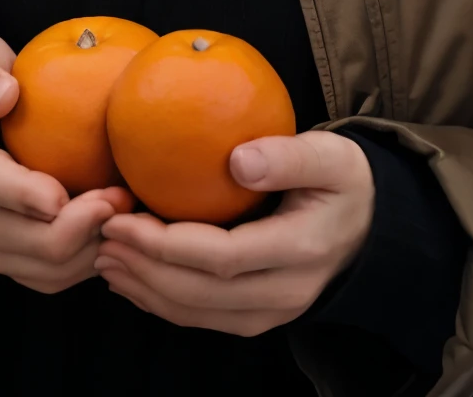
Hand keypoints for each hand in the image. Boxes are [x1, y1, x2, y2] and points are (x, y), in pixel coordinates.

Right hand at [0, 33, 131, 293]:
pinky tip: (119, 231)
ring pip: (42, 269)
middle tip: (122, 196)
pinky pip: (53, 276)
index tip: (61, 194)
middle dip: (76, 227)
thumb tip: (3, 95)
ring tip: (127, 212)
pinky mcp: (16, 253)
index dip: (22, 194)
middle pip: (19, 240)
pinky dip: (89, 261)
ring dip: (90, 248)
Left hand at [95, 131, 373, 334]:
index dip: (166, 244)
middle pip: (201, 293)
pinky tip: (132, 278)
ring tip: (105, 257)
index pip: (222, 257)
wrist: (370, 225)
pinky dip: (162, 301)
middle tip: (101, 237)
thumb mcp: (329, 155)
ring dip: (145, 289)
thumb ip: (288, 156)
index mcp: (300, 250)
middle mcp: (285, 292)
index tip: (125, 218)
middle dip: (144, 268)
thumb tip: (238, 160)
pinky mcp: (259, 317)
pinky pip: (204, 317)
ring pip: (197, 312)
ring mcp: (273, 312)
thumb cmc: (343, 180)